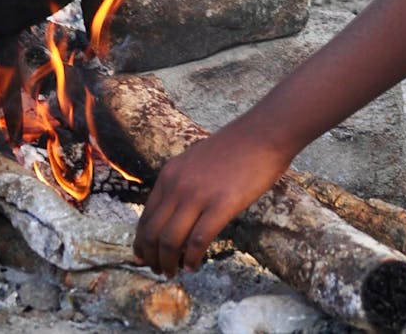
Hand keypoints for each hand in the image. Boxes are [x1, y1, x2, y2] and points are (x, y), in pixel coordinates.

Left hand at [133, 119, 291, 276]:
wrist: (263, 133)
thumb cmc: (235, 146)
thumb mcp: (196, 160)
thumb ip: (182, 182)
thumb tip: (176, 213)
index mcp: (170, 174)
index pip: (146, 217)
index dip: (142, 242)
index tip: (144, 257)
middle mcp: (177, 185)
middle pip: (152, 233)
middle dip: (151, 258)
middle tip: (158, 270)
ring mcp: (198, 196)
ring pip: (170, 241)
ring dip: (168, 263)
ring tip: (174, 272)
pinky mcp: (221, 205)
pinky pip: (198, 241)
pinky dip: (192, 259)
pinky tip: (194, 265)